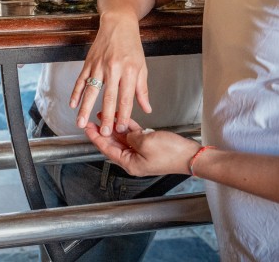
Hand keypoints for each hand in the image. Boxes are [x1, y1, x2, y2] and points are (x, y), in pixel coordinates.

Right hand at [70, 12, 151, 136]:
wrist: (118, 24)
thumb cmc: (131, 46)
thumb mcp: (142, 67)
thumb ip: (142, 89)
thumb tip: (146, 109)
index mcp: (129, 72)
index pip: (126, 98)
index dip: (124, 115)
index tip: (122, 128)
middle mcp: (113, 69)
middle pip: (108, 97)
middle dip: (106, 116)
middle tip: (103, 132)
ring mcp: (99, 66)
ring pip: (91, 91)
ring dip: (85, 108)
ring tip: (80, 122)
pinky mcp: (89, 62)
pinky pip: (81, 80)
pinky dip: (76, 92)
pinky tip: (72, 104)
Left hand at [84, 116, 199, 176]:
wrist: (191, 155)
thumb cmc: (171, 153)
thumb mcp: (145, 142)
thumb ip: (130, 136)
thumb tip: (125, 133)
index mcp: (130, 163)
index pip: (106, 149)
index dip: (95, 137)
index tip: (87, 128)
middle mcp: (133, 160)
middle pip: (112, 144)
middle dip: (103, 130)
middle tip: (93, 119)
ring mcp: (141, 153)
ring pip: (123, 138)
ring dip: (114, 126)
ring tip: (105, 115)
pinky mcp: (149, 146)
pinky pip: (134, 135)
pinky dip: (128, 126)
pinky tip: (121, 117)